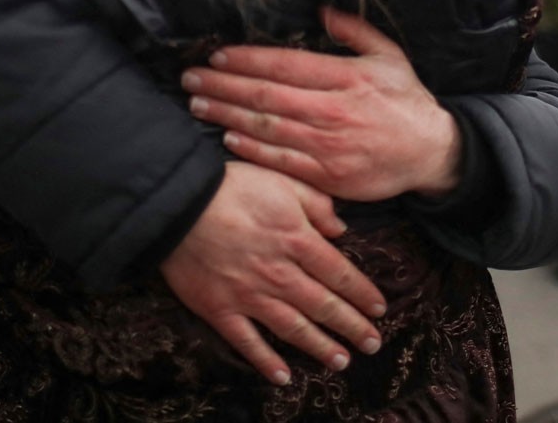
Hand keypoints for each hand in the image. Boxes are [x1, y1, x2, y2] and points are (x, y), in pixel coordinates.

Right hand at [159, 162, 383, 385]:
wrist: (177, 204)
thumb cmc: (232, 186)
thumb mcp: (282, 179)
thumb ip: (316, 203)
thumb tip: (341, 229)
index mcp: (297, 241)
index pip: (341, 274)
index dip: (363, 294)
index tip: (380, 309)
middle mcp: (280, 274)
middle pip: (325, 307)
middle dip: (352, 327)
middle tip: (373, 344)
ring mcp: (250, 296)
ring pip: (294, 329)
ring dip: (321, 348)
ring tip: (342, 362)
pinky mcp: (220, 310)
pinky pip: (248, 343)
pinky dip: (266, 363)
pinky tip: (283, 377)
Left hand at [183, 8, 462, 201]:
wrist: (431, 153)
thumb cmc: (406, 101)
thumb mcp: (389, 55)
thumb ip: (354, 31)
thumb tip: (321, 9)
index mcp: (346, 77)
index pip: (285, 64)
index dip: (246, 59)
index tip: (217, 54)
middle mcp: (333, 110)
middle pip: (266, 95)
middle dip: (223, 84)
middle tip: (190, 77)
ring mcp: (329, 146)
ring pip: (267, 127)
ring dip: (226, 114)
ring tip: (197, 103)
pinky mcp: (328, 176)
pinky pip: (281, 161)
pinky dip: (251, 149)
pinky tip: (227, 137)